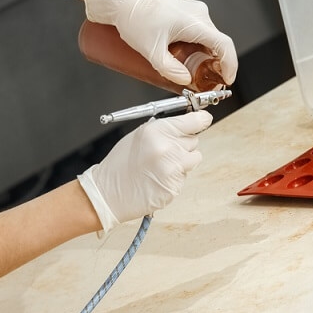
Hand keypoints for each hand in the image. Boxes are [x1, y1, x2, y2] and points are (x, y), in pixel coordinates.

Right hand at [77, 110, 212, 231]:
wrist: (108, 193)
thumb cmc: (121, 163)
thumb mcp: (138, 135)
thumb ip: (164, 129)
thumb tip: (186, 123)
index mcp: (157, 131)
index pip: (194, 121)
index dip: (201, 120)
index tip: (204, 120)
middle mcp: (167, 149)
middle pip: (194, 140)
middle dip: (184, 144)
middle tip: (165, 151)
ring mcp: (172, 170)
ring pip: (194, 159)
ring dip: (183, 161)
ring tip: (161, 166)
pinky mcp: (174, 187)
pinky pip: (185, 177)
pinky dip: (175, 177)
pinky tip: (158, 178)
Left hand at [83, 0, 237, 85]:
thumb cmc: (135, 15)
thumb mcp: (151, 50)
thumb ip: (170, 69)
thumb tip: (185, 80)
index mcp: (195, 22)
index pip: (224, 45)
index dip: (230, 65)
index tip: (227, 78)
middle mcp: (198, 14)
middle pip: (217, 43)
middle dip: (216, 64)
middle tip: (207, 80)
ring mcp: (193, 10)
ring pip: (208, 37)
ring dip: (205, 54)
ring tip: (193, 69)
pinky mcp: (185, 11)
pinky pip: (199, 31)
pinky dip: (197, 45)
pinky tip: (185, 55)